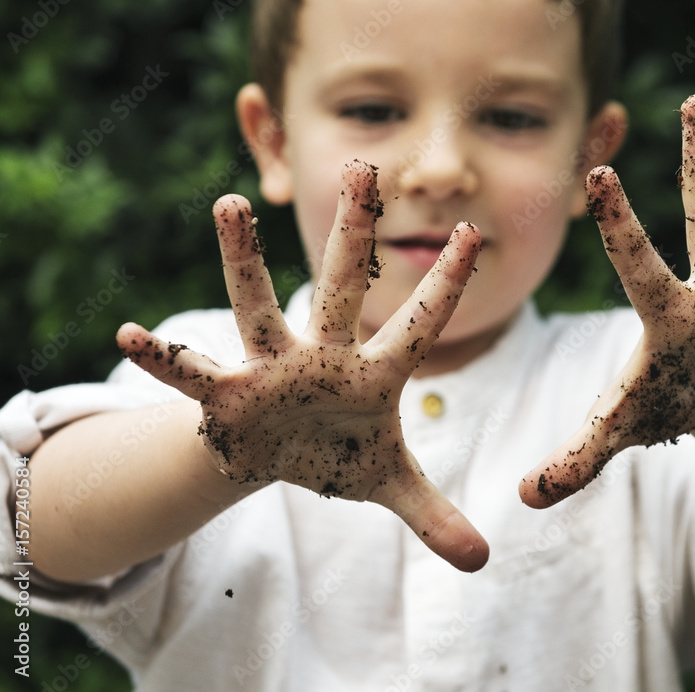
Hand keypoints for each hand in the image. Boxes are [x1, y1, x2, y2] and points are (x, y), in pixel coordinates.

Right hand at [118, 161, 488, 570]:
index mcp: (372, 375)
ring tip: (229, 203)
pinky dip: (165, 359)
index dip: (447, 285)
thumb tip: (482, 561)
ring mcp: (273, 369)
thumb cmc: (339, 454)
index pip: (419, 325)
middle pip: (341, 288)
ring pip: (259, 306)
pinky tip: (130, 337)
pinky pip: (194, 373)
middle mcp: (323, 357)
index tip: (476, 233)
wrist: (278, 457)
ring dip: (245, 260)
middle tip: (364, 168)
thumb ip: (434, 515)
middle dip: (354, 234)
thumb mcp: (389, 485)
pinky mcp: (229, 394)